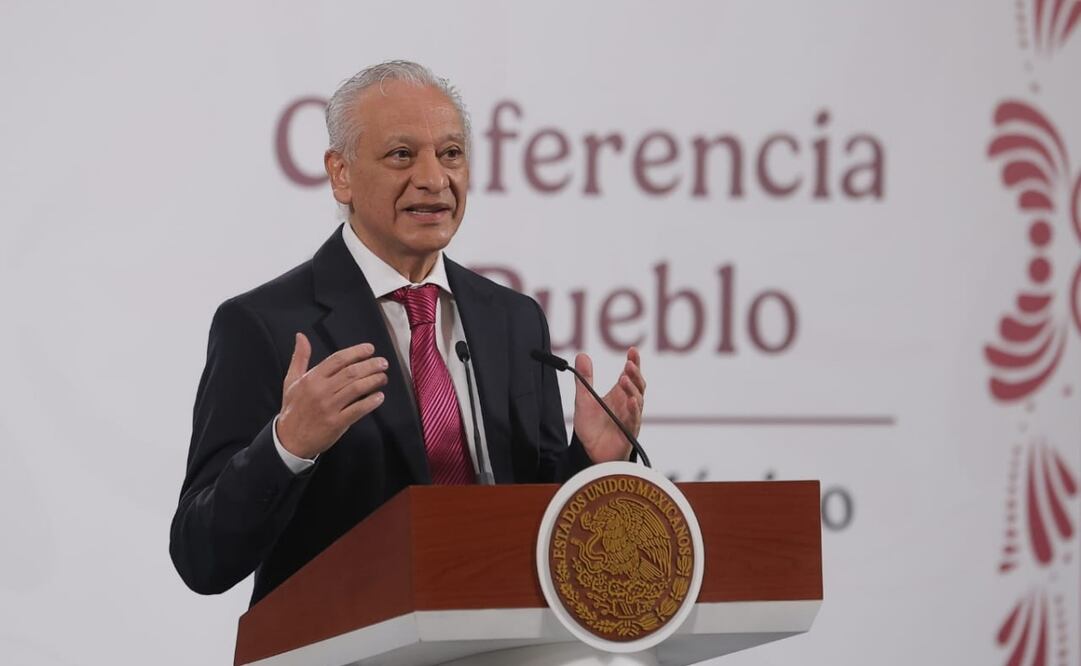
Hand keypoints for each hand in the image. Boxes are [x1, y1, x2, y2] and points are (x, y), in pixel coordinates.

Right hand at [276, 333, 387, 458]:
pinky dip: (371, 402)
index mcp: (311, 378)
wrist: (289, 440)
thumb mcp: (291, 381)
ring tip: (383, 377)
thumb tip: (301, 336)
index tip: (370, 349)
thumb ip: (300, 358)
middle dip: (370, 365)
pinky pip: (358, 409)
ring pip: (356, 388)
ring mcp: (329, 407)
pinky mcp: (336, 423)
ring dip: (374, 380)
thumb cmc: (293, 409)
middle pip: (351, 372)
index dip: (356, 352)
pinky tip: (379, 396)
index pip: (338, 359)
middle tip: (383, 363)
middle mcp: (321, 390)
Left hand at [572, 347, 644, 463]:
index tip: (632, 350)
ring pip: (638, 400)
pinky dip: (634, 410)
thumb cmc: (590, 426)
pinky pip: (634, 420)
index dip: (634, 363)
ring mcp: (630, 418)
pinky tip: (631, 401)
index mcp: (619, 395)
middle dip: (635, 374)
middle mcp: (628, 404)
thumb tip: (582, 355)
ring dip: (633, 389)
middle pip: (638, 385)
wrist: (588, 452)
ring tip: (624, 379)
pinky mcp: (629, 432)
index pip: (630, 375)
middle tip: (628, 364)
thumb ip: (584, 379)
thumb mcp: (584, 399)